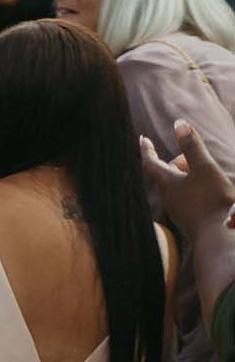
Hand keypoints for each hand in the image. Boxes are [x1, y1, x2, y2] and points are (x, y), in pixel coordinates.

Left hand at [138, 120, 234, 236]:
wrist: (219, 239)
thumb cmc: (212, 202)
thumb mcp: (205, 168)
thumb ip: (193, 146)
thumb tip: (179, 123)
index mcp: (167, 183)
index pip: (150, 163)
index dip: (146, 149)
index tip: (142, 139)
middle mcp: (168, 198)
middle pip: (166, 174)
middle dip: (177, 162)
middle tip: (194, 156)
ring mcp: (178, 210)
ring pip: (178, 187)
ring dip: (188, 176)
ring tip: (206, 173)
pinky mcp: (189, 220)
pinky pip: (187, 198)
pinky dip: (195, 189)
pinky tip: (210, 192)